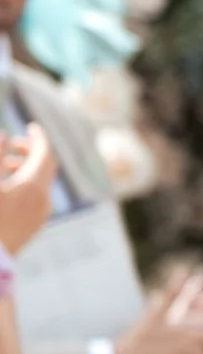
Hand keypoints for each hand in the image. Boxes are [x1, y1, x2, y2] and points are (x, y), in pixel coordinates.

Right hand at [0, 127, 52, 256]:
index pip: (45, 153)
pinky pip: (37, 197)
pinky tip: (7, 186)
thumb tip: (4, 135)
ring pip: (41, 183)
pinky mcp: (33, 226)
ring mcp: (40, 215)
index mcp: (33, 186)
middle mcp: (43, 200)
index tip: (31, 126)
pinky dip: (27, 184)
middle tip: (13, 145)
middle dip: (32, 151)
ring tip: (5, 165)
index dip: (38, 137)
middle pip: (46, 167)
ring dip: (27, 168)